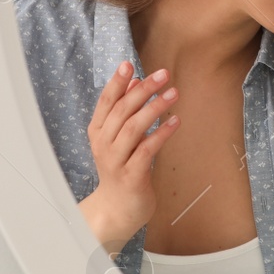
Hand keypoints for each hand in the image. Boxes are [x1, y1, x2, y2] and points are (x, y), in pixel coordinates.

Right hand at [81, 60, 180, 256]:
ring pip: (133, 128)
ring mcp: (116, 161)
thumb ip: (125, 111)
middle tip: (163, 74)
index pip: (106, 101)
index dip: (117, 82)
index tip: (129, 64)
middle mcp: (103, 144)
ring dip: (154, 108)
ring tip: (174, 93)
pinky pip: (147, 150)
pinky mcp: (132, 176)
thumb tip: (136, 82)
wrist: (117, 209)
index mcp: (97, 131)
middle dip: (143, 90)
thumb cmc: (121, 168)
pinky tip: (176, 121)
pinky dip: (161, 134)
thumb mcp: (119, 138)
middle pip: (121, 111)